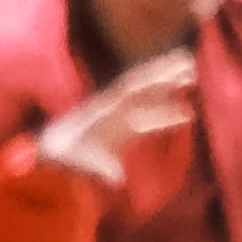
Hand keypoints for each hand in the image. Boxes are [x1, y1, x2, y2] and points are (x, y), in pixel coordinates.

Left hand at [32, 46, 195, 188]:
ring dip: (169, 89)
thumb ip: (99, 169)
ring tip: (194, 79)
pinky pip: (148, 118)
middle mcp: (111, 108)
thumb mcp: (78, 164)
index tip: (177, 71)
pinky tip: (187, 115)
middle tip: (191, 62)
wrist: (47, 162)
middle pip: (142, 85)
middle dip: (166, 73)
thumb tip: (117, 179)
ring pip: (147, 98)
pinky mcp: (121, 132)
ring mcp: (116, 118)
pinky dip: (167, 115)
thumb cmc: (62, 161)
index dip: (155, 80)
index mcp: (103, 110)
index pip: (133, 89)